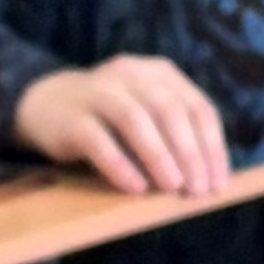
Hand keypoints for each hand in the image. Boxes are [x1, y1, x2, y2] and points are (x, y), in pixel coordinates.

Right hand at [13, 54, 232, 195]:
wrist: (45, 104)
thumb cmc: (110, 118)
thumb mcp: (147, 113)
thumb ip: (176, 134)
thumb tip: (209, 178)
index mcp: (159, 74)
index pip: (197, 107)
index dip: (212, 147)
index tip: (219, 184)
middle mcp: (131, 75)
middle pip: (169, 110)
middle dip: (190, 153)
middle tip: (198, 190)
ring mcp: (98, 92)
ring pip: (135, 119)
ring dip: (159, 156)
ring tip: (172, 188)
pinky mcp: (72, 117)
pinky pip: (98, 140)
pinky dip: (119, 165)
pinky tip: (135, 188)